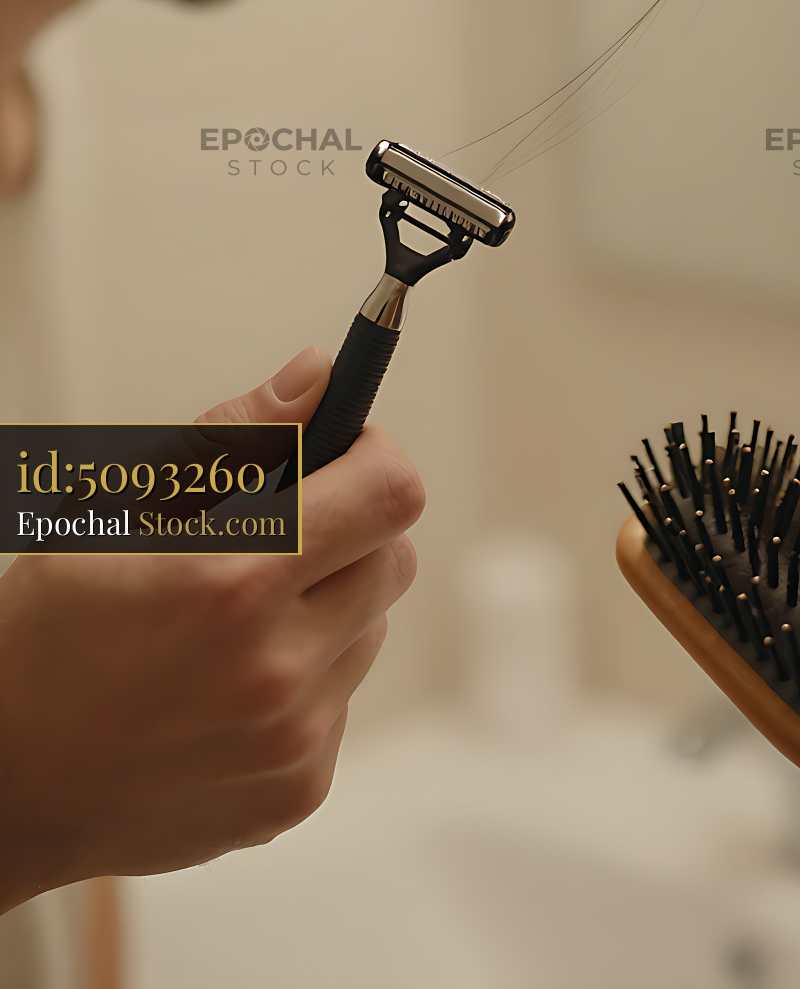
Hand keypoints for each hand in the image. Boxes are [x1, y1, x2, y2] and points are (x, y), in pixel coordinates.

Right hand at [0, 344, 423, 910]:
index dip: (370, 457)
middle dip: (350, 529)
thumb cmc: (47, 634)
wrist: (4, 784)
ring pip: (370, 630)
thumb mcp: (117, 507)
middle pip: (393, 559)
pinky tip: (227, 684)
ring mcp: (292, 742)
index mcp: (233, 584)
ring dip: (328, 607)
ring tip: (236, 619)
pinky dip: (307, 679)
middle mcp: (277, 670)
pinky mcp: (296, 792)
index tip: (339, 453)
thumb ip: (235, 436)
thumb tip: (318, 376)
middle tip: (278, 533)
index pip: (389, 494)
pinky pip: (342, 701)